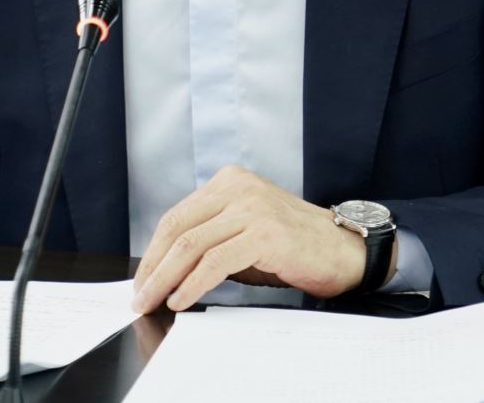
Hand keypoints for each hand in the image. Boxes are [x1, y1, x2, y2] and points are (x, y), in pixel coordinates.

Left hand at [131, 165, 366, 313]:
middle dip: (152, 266)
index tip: (141, 278)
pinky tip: (181, 299)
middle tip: (138, 295)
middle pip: (178, 227)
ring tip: (152, 301)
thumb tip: (167, 269)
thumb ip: (211, 238)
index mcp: (230, 181)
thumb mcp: (245, 231)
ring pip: (191, 244)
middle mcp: (238, 187)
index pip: (177, 216)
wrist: (344, 251)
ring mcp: (251, 207)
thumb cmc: (294, 246)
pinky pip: (215, 261)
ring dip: (165, 278)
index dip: (153, 251)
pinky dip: (192, 283)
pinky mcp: (263, 232)